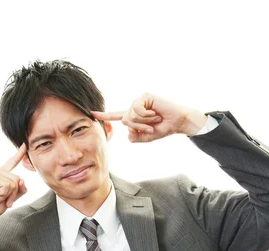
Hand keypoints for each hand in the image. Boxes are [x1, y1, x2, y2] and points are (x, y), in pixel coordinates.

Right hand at [0, 144, 27, 229]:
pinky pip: (8, 185)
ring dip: (8, 195)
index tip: (25, 144)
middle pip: (18, 178)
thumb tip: (22, 180)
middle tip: (1, 198)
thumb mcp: (12, 197)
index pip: (11, 162)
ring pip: (14, 182)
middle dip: (13, 193)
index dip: (19, 154)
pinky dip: (4, 194)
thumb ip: (20, 189)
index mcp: (0, 174)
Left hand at [92, 93, 207, 141]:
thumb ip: (134, 137)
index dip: (104, 115)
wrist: (178, 122)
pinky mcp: (144, 96)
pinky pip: (137, 110)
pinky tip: (155, 113)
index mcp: (132, 116)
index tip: (91, 113)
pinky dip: (147, 116)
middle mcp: (133, 107)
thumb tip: (128, 130)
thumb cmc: (163, 128)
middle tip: (152, 126)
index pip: (116, 116)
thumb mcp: (146, 137)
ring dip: (144, 122)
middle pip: (124, 121)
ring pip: (130, 117)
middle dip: (139, 128)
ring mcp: (138, 101)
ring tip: (155, 119)